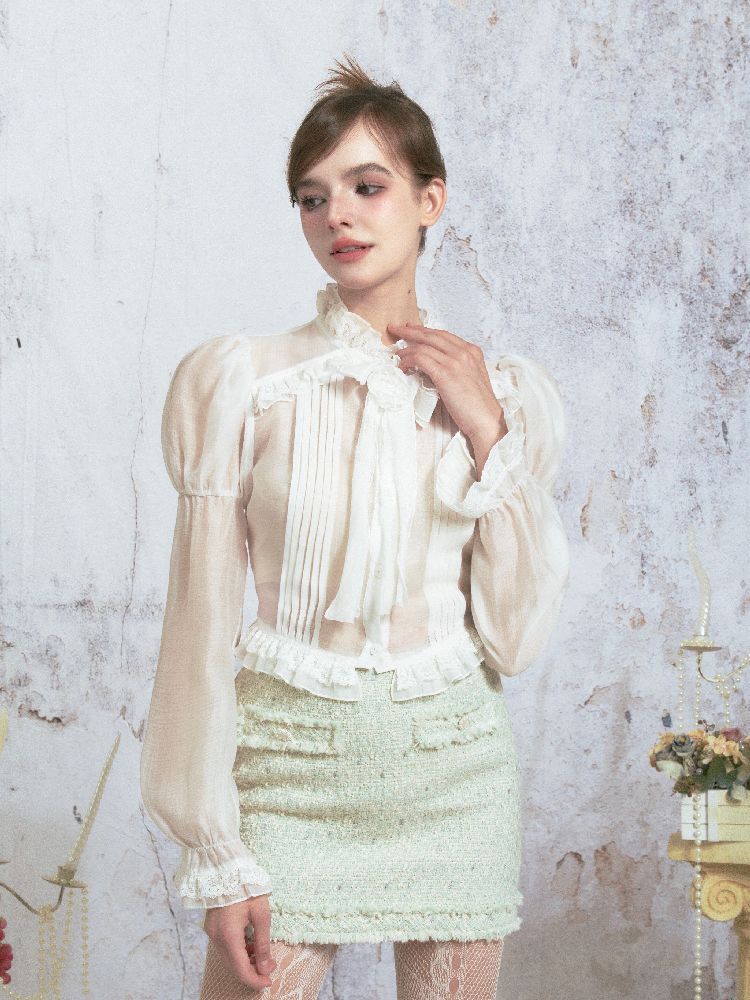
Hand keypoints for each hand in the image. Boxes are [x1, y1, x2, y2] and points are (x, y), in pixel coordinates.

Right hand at [203, 894, 275, 988]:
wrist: (226, 869)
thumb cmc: (247, 887)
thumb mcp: (261, 913)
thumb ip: (263, 942)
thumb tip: (266, 966)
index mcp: (229, 935)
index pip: (241, 969)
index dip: (255, 980)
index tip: (268, 981)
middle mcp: (217, 937)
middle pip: (233, 967)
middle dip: (251, 972)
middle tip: (269, 968)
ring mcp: (212, 933)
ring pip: (228, 958)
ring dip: (245, 962)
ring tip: (262, 955)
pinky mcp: (212, 927)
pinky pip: (224, 947)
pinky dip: (237, 952)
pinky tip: (250, 945)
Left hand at [389, 322, 507, 469]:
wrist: (486, 420)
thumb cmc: (478, 406)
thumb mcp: (471, 378)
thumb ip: (458, 367)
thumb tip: (436, 366)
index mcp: (472, 351)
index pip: (443, 335)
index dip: (425, 331)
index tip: (411, 329)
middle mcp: (464, 352)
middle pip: (431, 335)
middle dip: (410, 331)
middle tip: (396, 329)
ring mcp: (455, 361)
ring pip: (423, 346)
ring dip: (406, 350)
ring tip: (396, 355)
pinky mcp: (445, 373)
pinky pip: (420, 359)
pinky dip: (408, 360)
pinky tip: (402, 367)